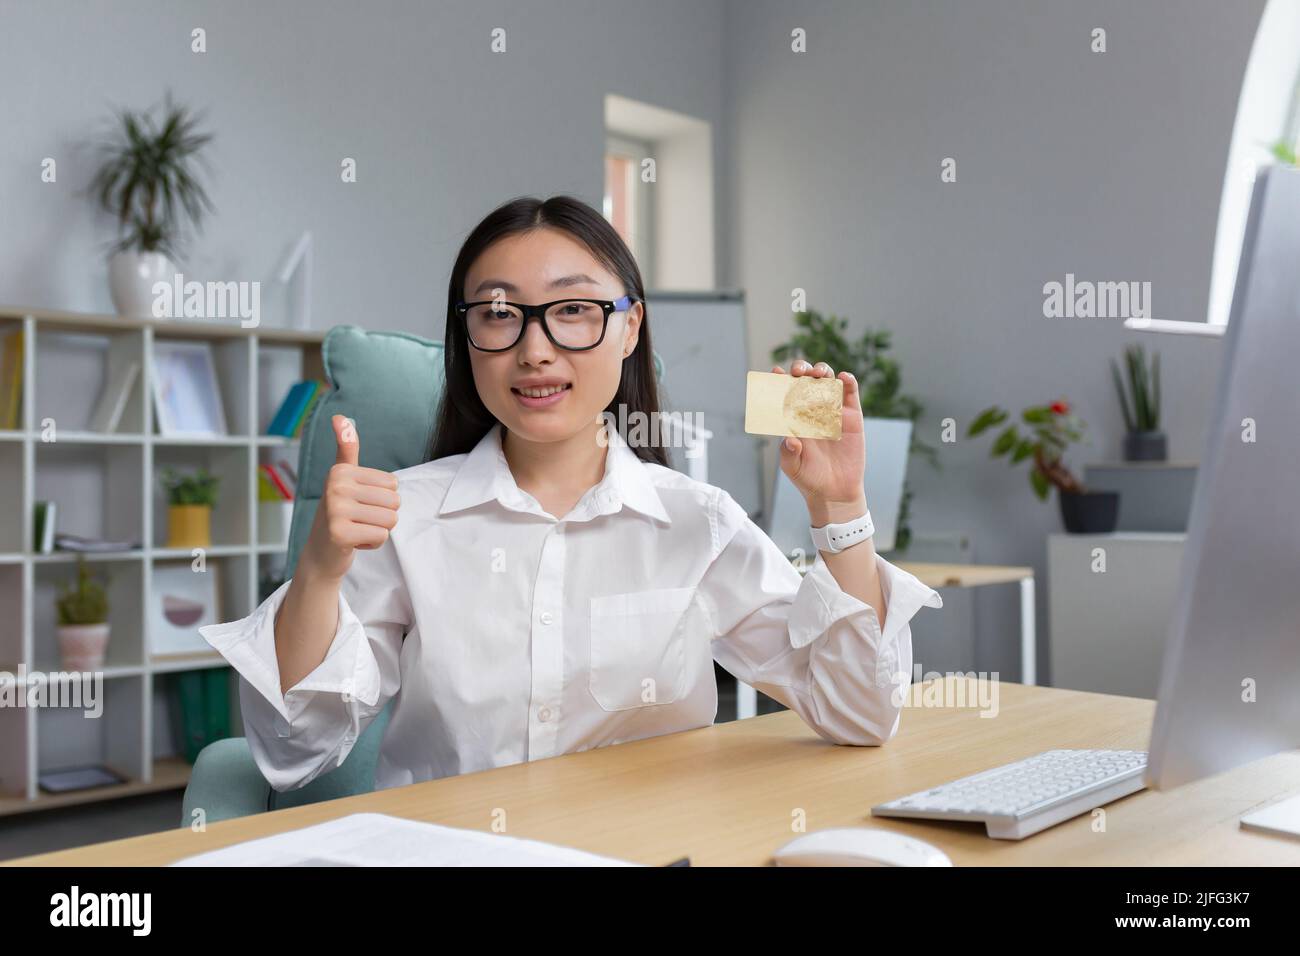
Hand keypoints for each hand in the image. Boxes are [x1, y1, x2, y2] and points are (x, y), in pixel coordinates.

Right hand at [300, 414, 400, 581]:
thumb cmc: (339, 513)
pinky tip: (353, 542)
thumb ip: (346, 448)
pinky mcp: (339, 534)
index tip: (357, 504)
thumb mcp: (343, 478)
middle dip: (381, 515)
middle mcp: (335, 486)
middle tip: (357, 520)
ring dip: (378, 529)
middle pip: (394, 501)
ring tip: (356, 529)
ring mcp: (335, 510)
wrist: (320, 553)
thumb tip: (340, 416)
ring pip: (390, 519)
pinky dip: (372, 543)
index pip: (393, 483)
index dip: (381, 498)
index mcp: (340, 471)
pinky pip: (382, 536)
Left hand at [773, 360, 868, 523]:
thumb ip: (788, 453)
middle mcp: (812, 411)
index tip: (774, 371)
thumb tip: (790, 439)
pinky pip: (850, 394)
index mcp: (794, 418)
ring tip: (818, 372)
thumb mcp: (792, 467)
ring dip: (822, 371)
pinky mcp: (852, 416)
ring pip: (827, 381)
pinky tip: (843, 377)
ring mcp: (833, 411)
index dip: (779, 380)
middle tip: (798, 371)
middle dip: (801, 370)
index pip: (785, 394)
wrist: (835, 492)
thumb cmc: (809, 478)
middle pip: (806, 381)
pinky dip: (848, 381)